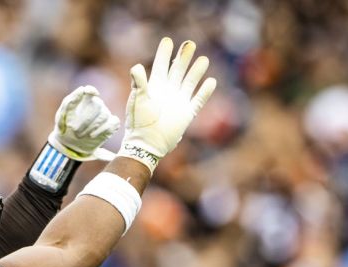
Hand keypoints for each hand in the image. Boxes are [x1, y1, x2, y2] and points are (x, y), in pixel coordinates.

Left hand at [48, 86, 120, 161]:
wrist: (70, 145)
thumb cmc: (65, 128)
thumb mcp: (61, 117)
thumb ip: (69, 103)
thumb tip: (81, 89)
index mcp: (84, 99)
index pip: (90, 90)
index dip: (91, 91)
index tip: (90, 94)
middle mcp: (96, 104)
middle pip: (97, 105)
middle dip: (86, 119)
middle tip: (75, 131)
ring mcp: (104, 114)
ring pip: (104, 115)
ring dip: (91, 126)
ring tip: (80, 135)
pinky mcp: (110, 125)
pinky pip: (113, 123)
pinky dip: (103, 129)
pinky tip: (92, 135)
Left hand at [120, 37, 216, 172]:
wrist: (148, 144)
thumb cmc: (139, 123)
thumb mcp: (138, 101)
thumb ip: (139, 83)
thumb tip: (136, 67)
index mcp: (154, 87)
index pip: (160, 66)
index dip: (164, 54)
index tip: (167, 40)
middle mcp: (167, 92)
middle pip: (177, 70)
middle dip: (183, 57)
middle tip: (190, 43)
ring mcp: (178, 102)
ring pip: (189, 82)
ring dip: (196, 71)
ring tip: (204, 59)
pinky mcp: (186, 113)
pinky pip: (198, 100)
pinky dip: (205, 91)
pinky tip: (211, 81)